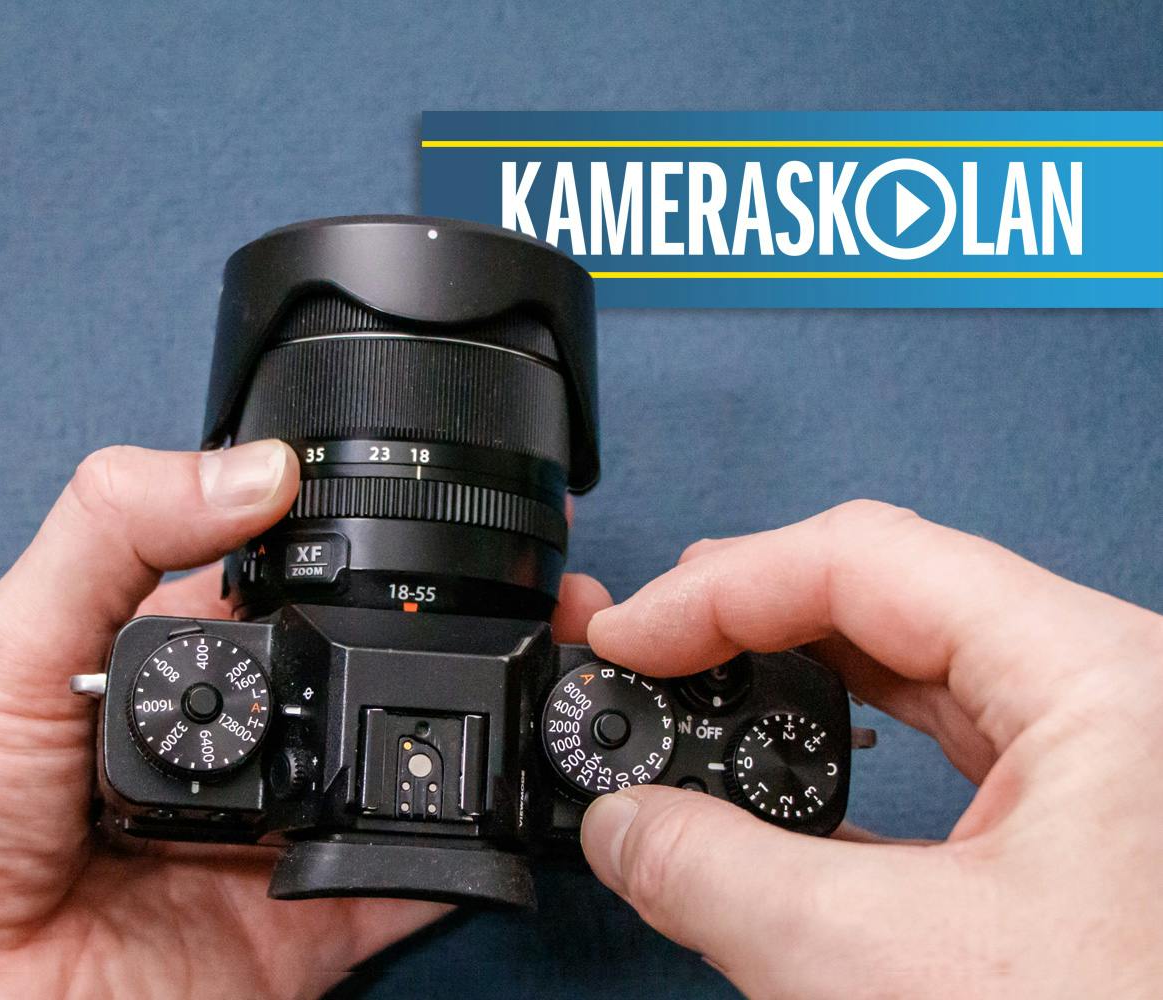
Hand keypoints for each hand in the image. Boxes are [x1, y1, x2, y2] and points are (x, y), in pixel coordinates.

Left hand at [0, 441, 610, 998]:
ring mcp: (278, 840)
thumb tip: (255, 466)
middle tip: (524, 609)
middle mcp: (243, 747)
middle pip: (370, 684)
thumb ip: (115, 532)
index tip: (455, 522)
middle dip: (450, 645)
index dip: (379, 555)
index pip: (303, 590)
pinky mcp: (298, 932)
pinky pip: (401, 890)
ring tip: (518, 689)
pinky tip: (486, 815)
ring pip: (403, 781)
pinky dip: (454, 861)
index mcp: (184, 661)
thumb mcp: (13, 640)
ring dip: (465, 741)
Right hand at [579, 500, 1162, 998]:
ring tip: (697, 687)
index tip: (630, 637)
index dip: (721, 590)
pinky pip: (942, 745)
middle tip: (649, 647)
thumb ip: (714, 876)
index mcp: (1099, 679)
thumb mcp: (880, 965)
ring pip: (913, 666)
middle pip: (887, 595)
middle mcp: (1112, 697)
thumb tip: (623, 828)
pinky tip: (779, 778)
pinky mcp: (1081, 831)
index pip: (865, 559)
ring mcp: (1103, 764)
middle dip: (747, 617)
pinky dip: (839, 752)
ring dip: (787, 677)